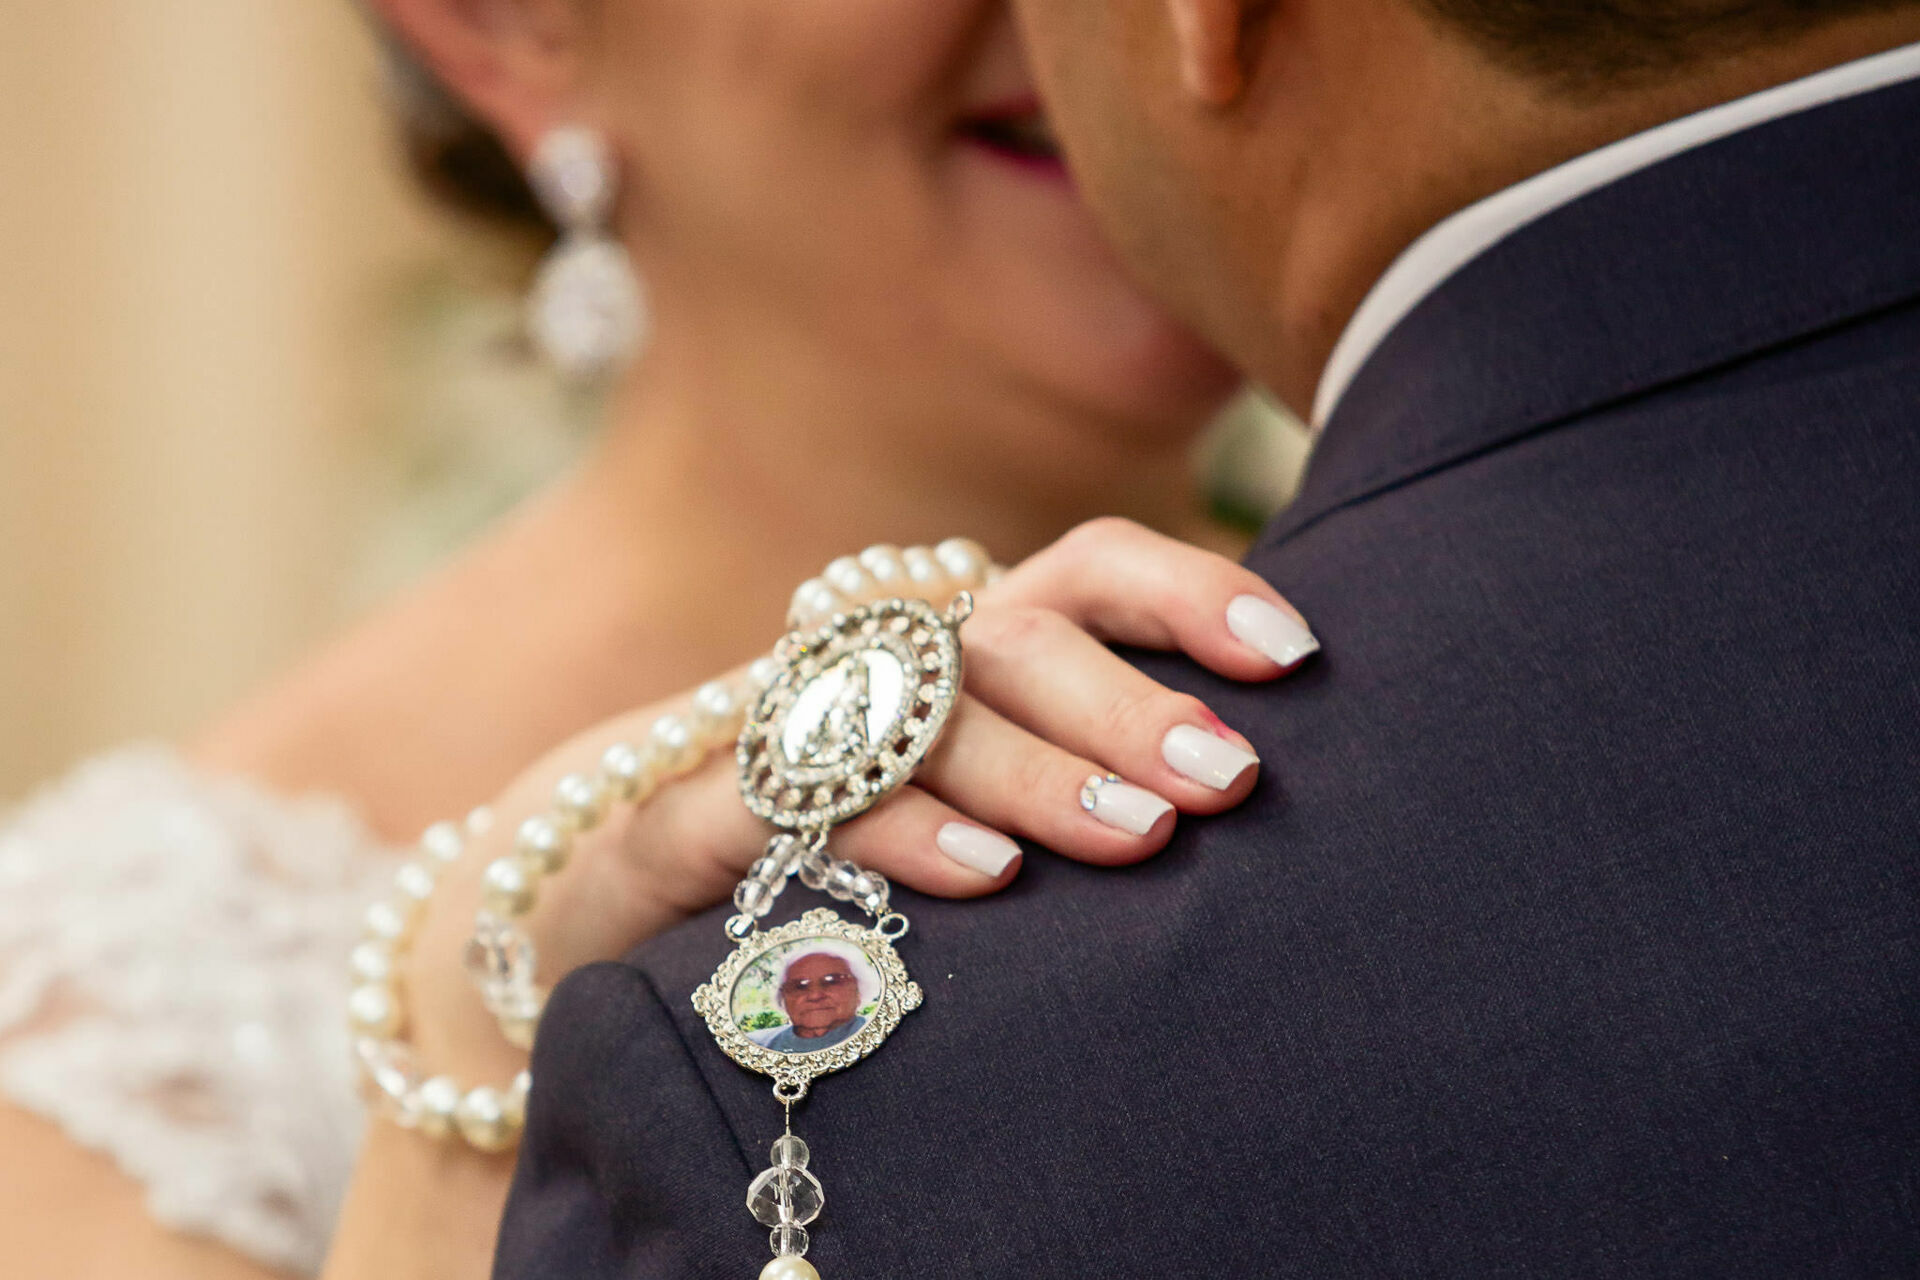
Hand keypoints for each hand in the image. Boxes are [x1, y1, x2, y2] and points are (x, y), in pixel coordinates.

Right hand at [403, 519, 1318, 1083]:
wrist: (612, 880)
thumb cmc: (845, 849)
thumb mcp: (974, 805)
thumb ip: (1085, 776)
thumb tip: (1256, 789)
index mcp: (964, 650)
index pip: (1085, 573)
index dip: (1188, 592)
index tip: (1291, 656)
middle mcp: (883, 668)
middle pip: (1013, 640)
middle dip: (1124, 699)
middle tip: (1223, 779)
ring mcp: (783, 734)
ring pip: (918, 713)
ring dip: (1034, 767)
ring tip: (1139, 836)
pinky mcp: (694, 814)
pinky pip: (797, 801)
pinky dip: (898, 831)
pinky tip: (984, 876)